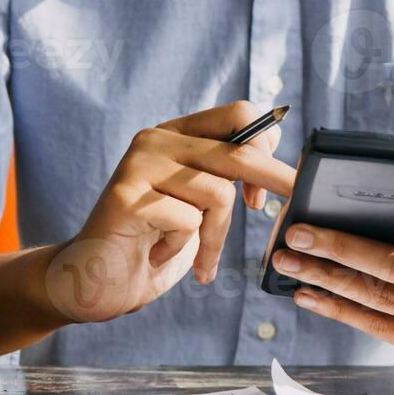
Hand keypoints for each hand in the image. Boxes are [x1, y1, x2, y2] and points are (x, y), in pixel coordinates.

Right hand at [44, 101, 295, 323]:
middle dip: (275, 181)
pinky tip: (157, 253)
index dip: (266, 148)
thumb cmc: (155, 242)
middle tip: (296, 202)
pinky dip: (183, 247)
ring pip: (218, 193)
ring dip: (216, 237)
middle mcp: (155, 140)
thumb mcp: (199, 203)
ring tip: (200, 258)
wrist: (97, 279)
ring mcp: (138, 165)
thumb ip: (227, 176)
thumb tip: (283, 170)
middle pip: (238, 152)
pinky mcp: (127, 197)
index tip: (264, 191)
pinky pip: (188, 220)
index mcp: (177, 134)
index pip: (239, 114)